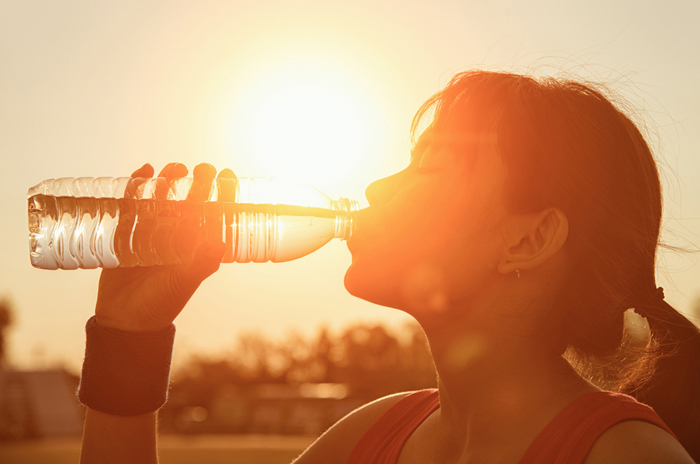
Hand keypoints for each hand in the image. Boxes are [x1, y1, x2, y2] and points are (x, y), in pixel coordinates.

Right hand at [94, 163, 228, 331]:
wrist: (125, 319)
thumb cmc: (161, 303)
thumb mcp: (183, 283)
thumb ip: (201, 264)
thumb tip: (219, 242)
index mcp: (196, 246)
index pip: (214, 214)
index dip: (223, 193)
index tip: (226, 175)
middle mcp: (177, 236)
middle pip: (189, 200)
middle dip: (197, 182)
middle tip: (202, 168)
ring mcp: (152, 231)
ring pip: (163, 198)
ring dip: (169, 180)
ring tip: (175, 168)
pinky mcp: (127, 231)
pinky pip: (133, 203)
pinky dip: (137, 186)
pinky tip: (144, 171)